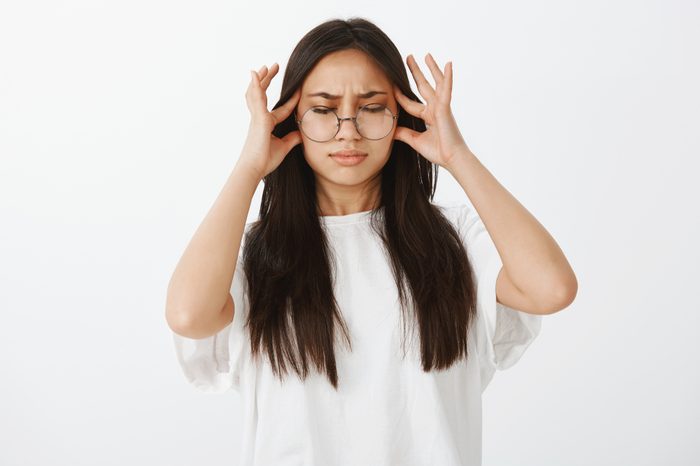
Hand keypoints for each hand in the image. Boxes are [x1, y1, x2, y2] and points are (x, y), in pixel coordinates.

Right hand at [238, 63, 301, 178]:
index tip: (297, 92)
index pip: (281, 110)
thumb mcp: (283, 147)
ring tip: (265, 66)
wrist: (254, 168)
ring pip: (256, 92)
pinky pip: (256, 97)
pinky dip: (255, 84)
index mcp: (266, 125)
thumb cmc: (264, 160)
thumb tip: (301, 133)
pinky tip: (256, 74)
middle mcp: (259, 118)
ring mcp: (257, 117)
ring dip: (261, 78)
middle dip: (267, 80)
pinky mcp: (258, 117)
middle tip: (272, 67)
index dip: (290, 102)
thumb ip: (292, 139)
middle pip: (261, 94)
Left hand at [393, 53, 470, 168]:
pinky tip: (448, 64)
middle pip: (423, 86)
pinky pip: (446, 90)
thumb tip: (391, 130)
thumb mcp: (415, 141)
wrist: (452, 159)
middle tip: (409, 58)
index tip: (392, 85)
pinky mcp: (446, 108)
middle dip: (416, 72)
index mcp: (428, 116)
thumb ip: (404, 134)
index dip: (400, 95)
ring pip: (436, 83)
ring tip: (426, 55)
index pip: (410, 103)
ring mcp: (441, 107)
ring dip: (432, 68)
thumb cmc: (438, 151)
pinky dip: (447, 77)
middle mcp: (434, 109)